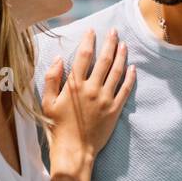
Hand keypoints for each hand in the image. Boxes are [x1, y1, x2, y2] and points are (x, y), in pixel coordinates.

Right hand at [41, 26, 135, 179]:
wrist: (74, 150)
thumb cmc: (57, 127)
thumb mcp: (47, 102)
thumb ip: (51, 78)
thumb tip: (59, 58)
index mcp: (74, 85)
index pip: (84, 55)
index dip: (89, 40)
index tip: (92, 30)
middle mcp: (92, 89)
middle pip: (104, 59)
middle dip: (109, 42)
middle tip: (113, 31)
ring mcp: (105, 99)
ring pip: (117, 71)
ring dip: (121, 55)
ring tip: (123, 44)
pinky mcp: (115, 110)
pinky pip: (125, 89)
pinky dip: (130, 77)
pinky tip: (133, 68)